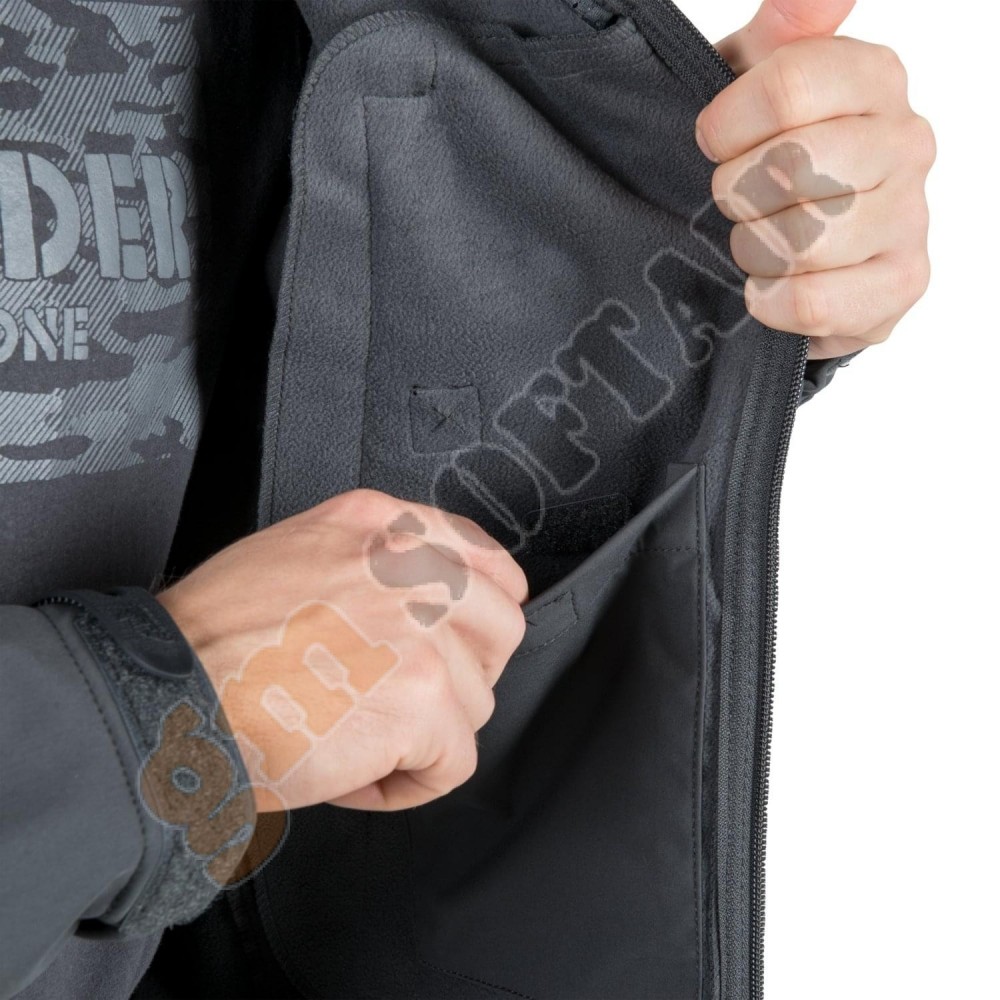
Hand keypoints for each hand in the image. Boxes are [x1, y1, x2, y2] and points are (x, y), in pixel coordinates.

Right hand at [157, 490, 526, 811]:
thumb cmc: (210, 640)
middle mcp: (411, 566)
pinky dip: (411, 785)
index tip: (470, 640)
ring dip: (425, 734)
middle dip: (464, 676)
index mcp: (381, 527)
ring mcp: (423, 630)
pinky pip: (456, 763)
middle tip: (412, 702)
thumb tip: (419, 611)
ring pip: (476, 701)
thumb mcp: (296, 557)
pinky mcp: (421, 697)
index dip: (484, 611)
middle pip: (499, 628)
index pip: (483, 558)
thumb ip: (369, 568)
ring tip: (358, 740)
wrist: (169, 692)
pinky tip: (359, 776)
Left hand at [698, 0, 934, 359]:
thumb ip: (781, 31)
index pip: (789, 84)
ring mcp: (911, 216)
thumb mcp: (752, 82)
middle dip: (736, 193)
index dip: (726, 124)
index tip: (713, 141)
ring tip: (758, 241)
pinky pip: (814, 303)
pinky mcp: (901, 285)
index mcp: (873, 77)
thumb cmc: (761, 156)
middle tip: (735, 200)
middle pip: (792, 166)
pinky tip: (769, 286)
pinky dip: (771, 302)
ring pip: (801, 241)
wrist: (785, 241)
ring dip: (752, 249)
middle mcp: (906, 141)